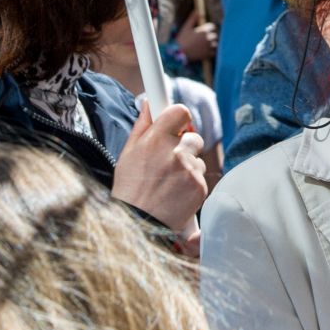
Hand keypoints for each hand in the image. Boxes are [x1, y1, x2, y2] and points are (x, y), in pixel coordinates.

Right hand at [112, 101, 207, 232]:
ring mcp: (190, 171)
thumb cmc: (129, 189)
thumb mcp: (128, 154)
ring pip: (197, 159)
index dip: (178, 119)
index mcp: (156, 139)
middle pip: (193, 136)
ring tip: (168, 183)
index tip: (175, 125)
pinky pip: (201, 178)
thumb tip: (148, 104)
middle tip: (168, 162)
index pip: (180, 112)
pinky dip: (191, 184)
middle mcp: (176, 152)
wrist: (137, 225)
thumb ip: (142, 126)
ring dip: (188, 167)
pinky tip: (175, 194)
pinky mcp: (200, 188)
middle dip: (184, 146)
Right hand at [176, 21, 218, 62]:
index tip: (207, 29)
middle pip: (215, 35)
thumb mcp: (186, 27)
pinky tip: (205, 51)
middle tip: (206, 38)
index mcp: (203, 31)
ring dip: (212, 44)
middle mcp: (207, 39)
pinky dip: (210, 52)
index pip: (212, 26)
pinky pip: (213, 52)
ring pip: (215, 44)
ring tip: (206, 45)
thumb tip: (196, 11)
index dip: (210, 27)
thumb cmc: (182, 39)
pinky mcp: (207, 55)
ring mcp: (208, 47)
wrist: (178, 53)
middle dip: (211, 36)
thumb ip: (192, 18)